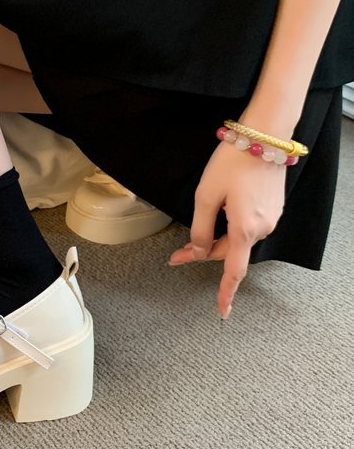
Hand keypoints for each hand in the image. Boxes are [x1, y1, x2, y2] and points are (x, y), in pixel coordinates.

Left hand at [168, 139, 285, 319]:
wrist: (263, 137)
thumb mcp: (206, 197)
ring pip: (237, 239)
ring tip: (192, 232)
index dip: (225, 293)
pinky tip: (219, 213)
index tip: (221, 312)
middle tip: (176, 254)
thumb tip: (197, 252)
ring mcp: (271, 218)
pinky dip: (230, 228)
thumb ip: (200, 229)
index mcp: (245, 229)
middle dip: (201, 253)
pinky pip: (247, 226)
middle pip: (228, 252)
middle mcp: (263, 228)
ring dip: (215, 240)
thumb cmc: (232, 163)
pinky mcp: (273, 208)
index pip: (234, 271)